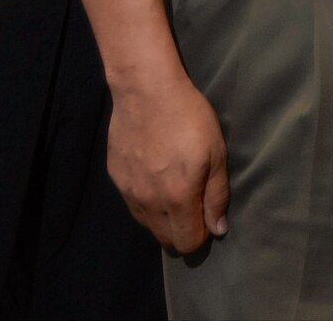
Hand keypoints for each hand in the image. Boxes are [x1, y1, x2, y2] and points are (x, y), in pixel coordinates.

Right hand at [105, 70, 229, 252]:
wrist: (146, 89)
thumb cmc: (188, 117)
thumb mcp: (216, 153)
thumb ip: (216, 195)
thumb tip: (218, 229)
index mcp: (178, 199)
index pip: (187, 242)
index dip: (201, 234)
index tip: (206, 215)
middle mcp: (149, 203)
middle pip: (165, 239)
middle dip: (181, 231)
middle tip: (192, 204)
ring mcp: (128, 191)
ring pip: (147, 223)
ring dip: (162, 217)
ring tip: (172, 188)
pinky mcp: (115, 177)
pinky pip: (133, 202)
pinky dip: (145, 199)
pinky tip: (153, 174)